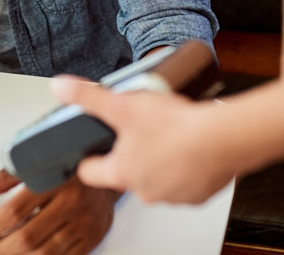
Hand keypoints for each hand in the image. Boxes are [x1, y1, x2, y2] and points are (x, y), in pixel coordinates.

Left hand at [0, 171, 116, 253]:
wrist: (110, 166)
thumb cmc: (70, 162)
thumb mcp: (39, 159)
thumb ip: (9, 175)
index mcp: (55, 179)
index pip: (15, 211)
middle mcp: (71, 202)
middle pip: (27, 237)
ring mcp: (84, 222)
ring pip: (44, 253)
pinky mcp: (93, 236)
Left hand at [50, 77, 235, 203]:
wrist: (222, 139)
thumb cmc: (176, 127)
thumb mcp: (124, 105)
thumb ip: (89, 97)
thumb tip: (60, 87)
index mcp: (122, 172)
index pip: (90, 172)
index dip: (90, 157)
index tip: (94, 149)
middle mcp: (143, 190)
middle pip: (127, 173)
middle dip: (132, 153)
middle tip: (142, 131)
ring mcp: (171, 195)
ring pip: (157, 178)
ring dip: (160, 161)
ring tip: (169, 136)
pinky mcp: (196, 195)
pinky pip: (185, 182)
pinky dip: (186, 168)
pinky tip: (191, 147)